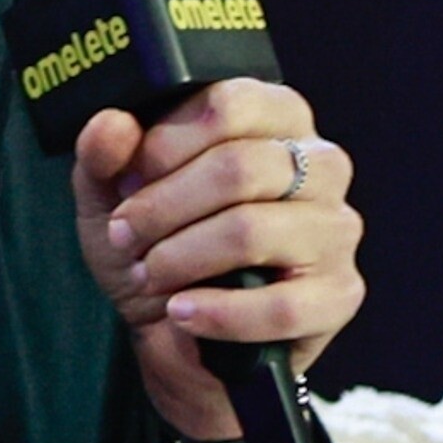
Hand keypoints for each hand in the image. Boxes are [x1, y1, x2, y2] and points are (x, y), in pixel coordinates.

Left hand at [69, 79, 364, 441]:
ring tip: (150, 275)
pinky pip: (279, 305)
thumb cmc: (160, 249)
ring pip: (253, 231)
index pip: (230, 105)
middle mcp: (321, 165)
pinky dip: (218, 313)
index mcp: (277, 119)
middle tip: (126, 234)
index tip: (129, 179)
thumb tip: (112, 124)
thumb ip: (104, 154)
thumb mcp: (114, 198)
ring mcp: (336, 230)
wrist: (180, 338)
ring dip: (182, 257)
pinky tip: (182, 313)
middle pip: (240, 167)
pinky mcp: (338, 295)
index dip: (166, 144)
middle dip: (164, 206)